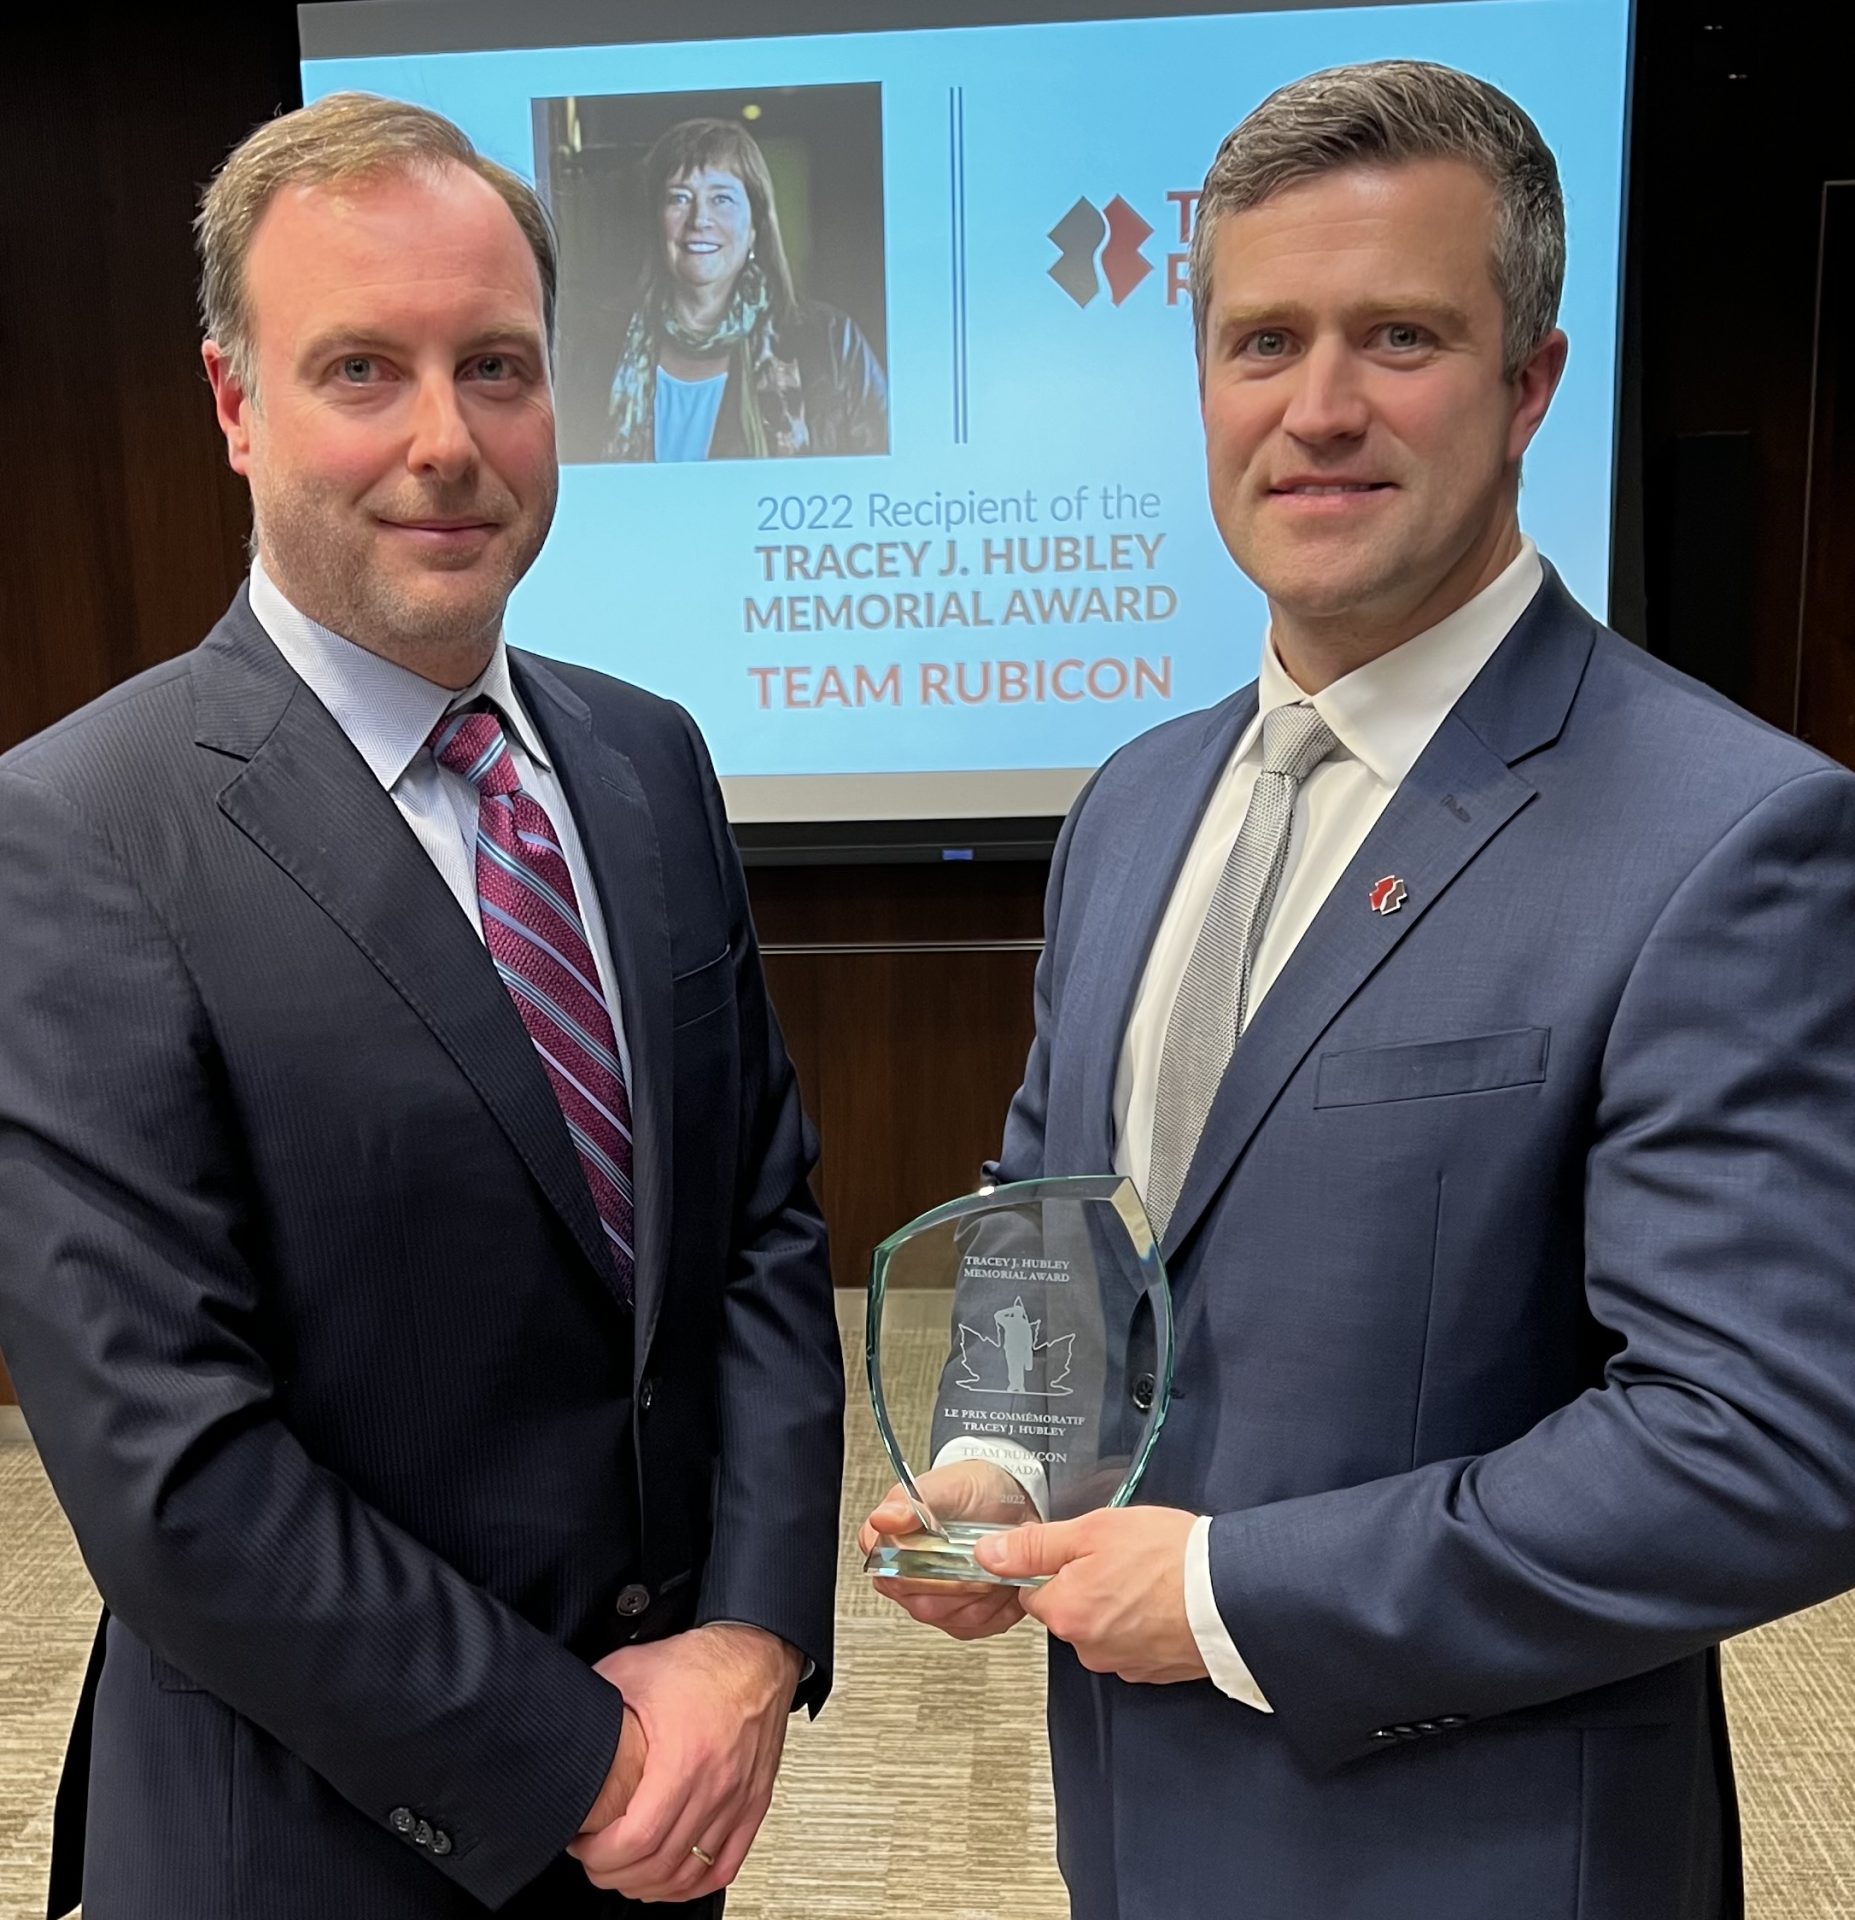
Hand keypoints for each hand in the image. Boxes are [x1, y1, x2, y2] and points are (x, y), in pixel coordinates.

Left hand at [569, 1623, 801, 1900]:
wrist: (757, 1656)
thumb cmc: (703, 1663)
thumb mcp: (634, 1669)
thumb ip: (594, 1696)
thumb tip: (558, 1717)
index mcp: (683, 1758)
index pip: (638, 1839)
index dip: (601, 1856)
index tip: (584, 1845)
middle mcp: (714, 1785)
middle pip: (660, 1865)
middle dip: (617, 1874)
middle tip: (596, 1861)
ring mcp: (737, 1799)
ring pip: (690, 1874)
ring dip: (651, 1885)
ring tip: (627, 1871)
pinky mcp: (753, 1804)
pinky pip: (725, 1866)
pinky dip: (695, 1883)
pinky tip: (674, 1878)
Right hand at [858, 1460, 1035, 1641]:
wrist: (1010, 1501)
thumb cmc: (973, 1491)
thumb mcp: (944, 1487)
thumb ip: (911, 1504)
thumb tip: (882, 1520)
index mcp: (889, 1546)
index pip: (889, 1572)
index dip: (922, 1564)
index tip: (947, 1545)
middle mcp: (904, 1579)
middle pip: (923, 1602)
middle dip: (960, 1579)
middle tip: (983, 1553)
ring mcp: (931, 1602)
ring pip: (951, 1616)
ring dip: (982, 1591)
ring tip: (997, 1562)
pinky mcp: (958, 1619)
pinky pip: (975, 1626)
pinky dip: (998, 1605)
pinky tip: (1004, 1579)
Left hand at [974, 1506, 1207, 1683]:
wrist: (1232, 1592)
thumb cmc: (1168, 1556)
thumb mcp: (1093, 1531)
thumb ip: (1035, 1545)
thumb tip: (987, 1554)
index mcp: (1066, 1612)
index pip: (1034, 1591)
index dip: (1055, 1565)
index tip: (1081, 1550)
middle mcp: (1087, 1647)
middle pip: (1068, 1611)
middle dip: (1087, 1585)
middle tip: (1122, 1557)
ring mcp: (1122, 1664)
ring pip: (1101, 1627)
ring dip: (1117, 1605)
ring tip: (1150, 1576)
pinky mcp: (1153, 1672)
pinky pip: (1133, 1643)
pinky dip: (1143, 1624)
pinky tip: (1164, 1599)